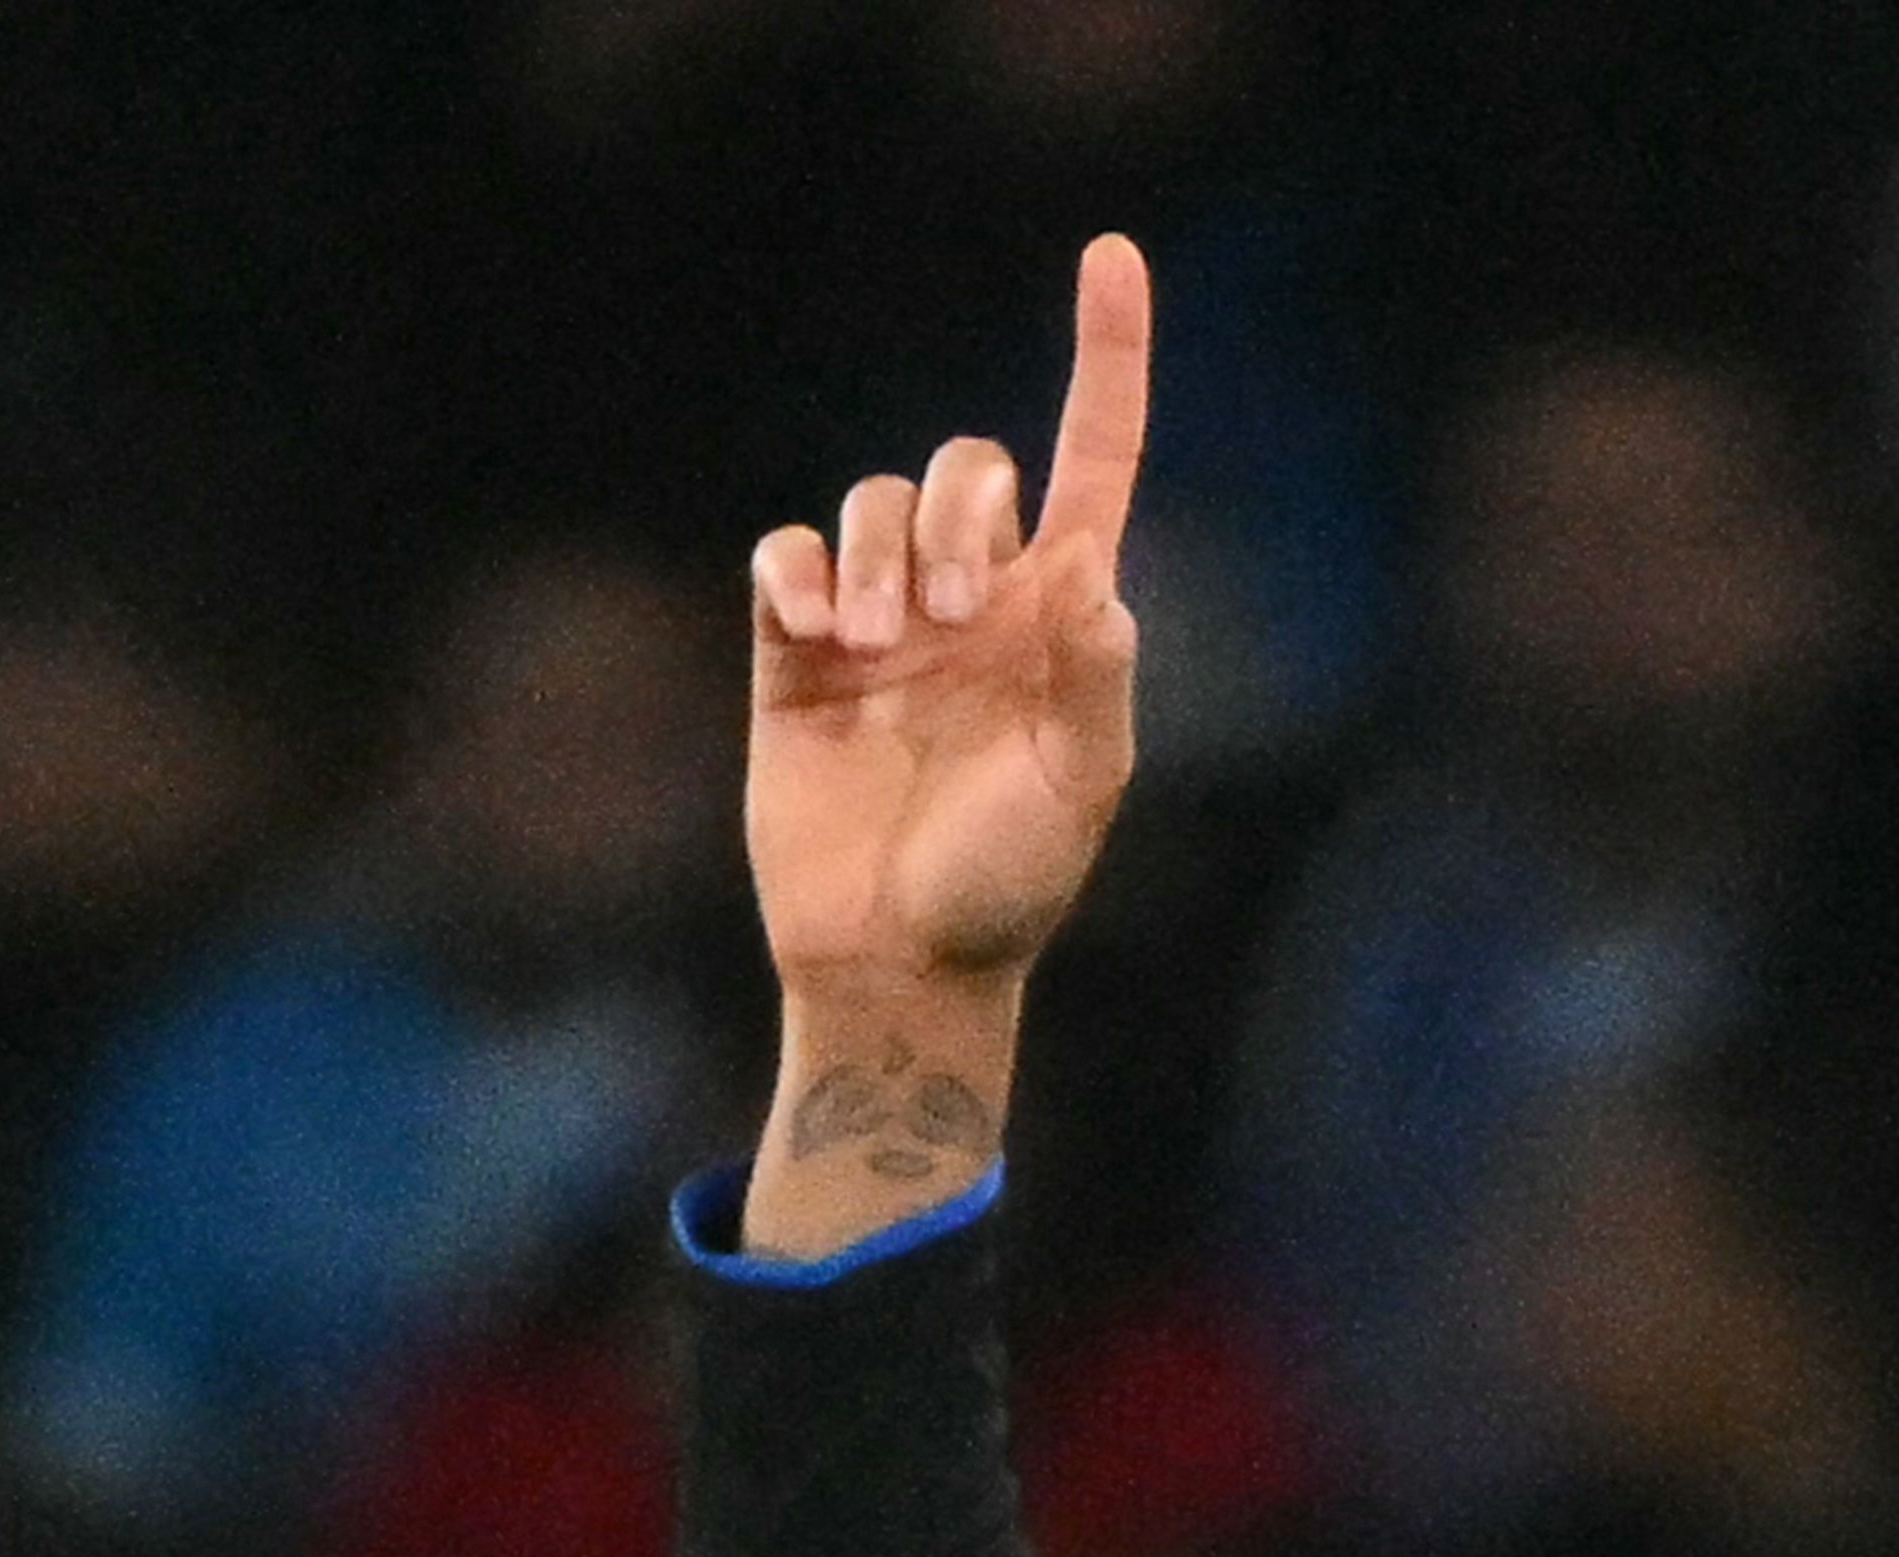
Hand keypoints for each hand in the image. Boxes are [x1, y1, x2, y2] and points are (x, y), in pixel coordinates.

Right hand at [746, 234, 1151, 991]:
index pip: (1094, 456)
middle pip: (968, 465)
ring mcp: (882, 622)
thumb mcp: (1079, 792)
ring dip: (879, 553)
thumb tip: (1091, 578)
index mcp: (1060, 617)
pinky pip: (786, 556)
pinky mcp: (796, 654)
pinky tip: (812, 630)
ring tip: (880, 647)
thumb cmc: (1007, 887)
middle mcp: (975, 600)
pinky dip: (796, 571)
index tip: (1112, 252)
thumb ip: (1096, 684)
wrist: (899, 962)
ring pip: (873, 502)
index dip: (1108, 355)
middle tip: (955, 619)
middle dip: (961, 512)